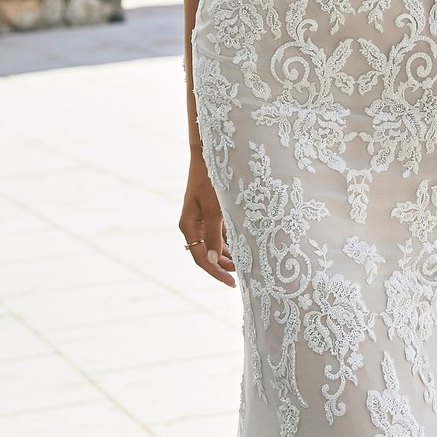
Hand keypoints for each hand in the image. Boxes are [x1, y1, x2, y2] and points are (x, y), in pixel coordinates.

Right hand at [179, 150, 235, 285]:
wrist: (210, 154)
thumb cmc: (211, 179)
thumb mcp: (215, 209)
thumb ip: (214, 235)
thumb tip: (213, 261)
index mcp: (189, 226)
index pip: (201, 258)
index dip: (216, 273)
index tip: (233, 283)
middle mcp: (193, 226)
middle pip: (208, 254)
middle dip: (224, 265)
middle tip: (245, 274)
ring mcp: (202, 220)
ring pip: (215, 246)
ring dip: (229, 255)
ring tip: (247, 262)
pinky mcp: (211, 214)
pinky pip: (220, 234)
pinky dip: (231, 242)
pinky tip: (244, 246)